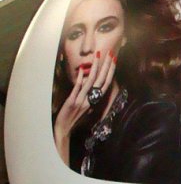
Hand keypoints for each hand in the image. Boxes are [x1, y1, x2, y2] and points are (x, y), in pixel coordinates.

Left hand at [54, 50, 116, 165]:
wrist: (63, 129)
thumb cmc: (73, 117)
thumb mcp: (83, 105)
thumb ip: (88, 95)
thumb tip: (90, 84)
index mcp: (94, 100)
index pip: (106, 83)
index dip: (110, 72)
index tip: (114, 60)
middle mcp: (90, 99)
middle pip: (101, 81)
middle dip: (106, 66)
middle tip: (110, 53)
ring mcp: (81, 100)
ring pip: (91, 82)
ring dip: (95, 68)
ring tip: (98, 56)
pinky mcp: (72, 102)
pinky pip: (77, 89)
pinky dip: (80, 79)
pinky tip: (81, 70)